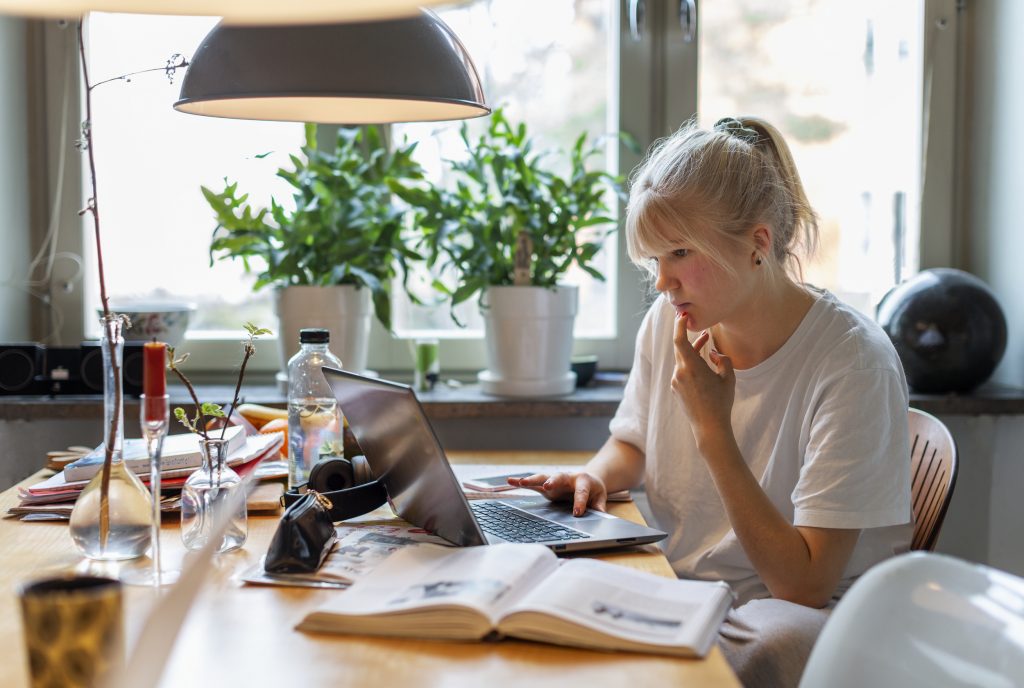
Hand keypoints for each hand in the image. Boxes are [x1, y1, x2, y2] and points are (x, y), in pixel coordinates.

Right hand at [506, 472, 607, 515]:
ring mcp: (555, 481)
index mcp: (583, 481)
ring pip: (543, 477)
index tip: (577, 512)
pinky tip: (510, 481)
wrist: (587, 479)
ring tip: (521, 482)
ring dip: (532, 479)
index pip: (581, 491)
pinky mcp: (546, 485)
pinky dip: (521, 482)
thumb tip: (601, 515)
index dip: (580, 502)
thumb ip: (600, 506)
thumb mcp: (600, 497)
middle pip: (559, 477)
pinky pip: (534, 483)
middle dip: (553, 481)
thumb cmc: (593, 490)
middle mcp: (567, 478)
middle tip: (547, 486)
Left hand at [671, 315, 735, 447]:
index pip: (679, 341)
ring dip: (692, 353)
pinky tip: (702, 367)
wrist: (709, 426)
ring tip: (705, 348)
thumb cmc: (721, 402)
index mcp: (692, 368)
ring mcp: (676, 382)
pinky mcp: (676, 389)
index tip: (682, 316)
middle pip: (680, 349)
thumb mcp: (728, 379)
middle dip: (690, 338)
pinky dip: (690, 365)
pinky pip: (682, 371)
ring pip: (682, 360)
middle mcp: (680, 373)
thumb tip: (714, 353)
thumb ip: (723, 360)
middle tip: (703, 333)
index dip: (679, 326)